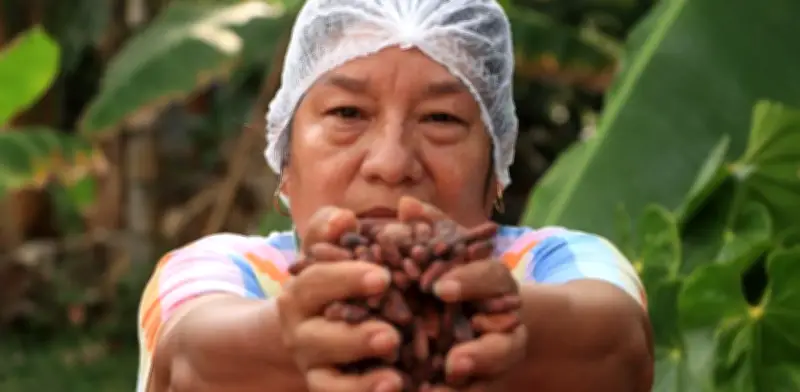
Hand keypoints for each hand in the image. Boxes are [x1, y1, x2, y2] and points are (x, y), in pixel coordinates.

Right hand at [277, 206, 405, 391]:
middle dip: (356, 337)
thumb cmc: (334, 278)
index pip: (317, 282)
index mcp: (301, 293)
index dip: (347, 279)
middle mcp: (301, 334)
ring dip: (362, 382)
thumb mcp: (327, 249)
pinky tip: (395, 390)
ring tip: (395, 379)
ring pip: (330, 382)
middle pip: (322, 338)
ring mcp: (315, 368)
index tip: (384, 277)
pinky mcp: (330, 390)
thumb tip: (344, 217)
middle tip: (391, 336)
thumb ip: (331, 227)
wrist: (311, 327)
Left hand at [398, 197, 527, 390]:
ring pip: (496, 373)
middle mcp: (505, 322)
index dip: (469, 282)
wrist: (482, 317)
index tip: (440, 288)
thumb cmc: (454, 273)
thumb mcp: (444, 250)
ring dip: (475, 383)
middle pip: (505, 339)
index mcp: (496, 283)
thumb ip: (430, 230)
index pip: (492, 278)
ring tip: (450, 387)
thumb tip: (406, 206)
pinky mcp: (487, 380)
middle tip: (454, 361)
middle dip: (482, 351)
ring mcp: (500, 354)